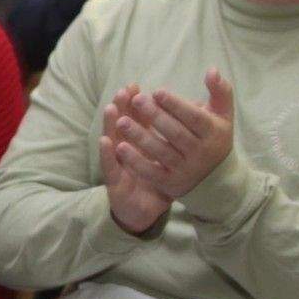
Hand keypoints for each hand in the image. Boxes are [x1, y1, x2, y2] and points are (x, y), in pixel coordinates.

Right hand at [99, 86, 172, 233]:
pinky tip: (105, 141)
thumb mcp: (169, 161)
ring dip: (110, 124)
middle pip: (122, 125)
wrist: (141, 212)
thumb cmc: (155, 183)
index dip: (135, 104)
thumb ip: (177, 142)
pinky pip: (109, 166)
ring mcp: (118, 164)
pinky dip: (106, 153)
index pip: (137, 120)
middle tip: (124, 90)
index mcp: (139, 144)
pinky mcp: (113, 181)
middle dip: (122, 107)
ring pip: (112, 140)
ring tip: (111, 108)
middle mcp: (125, 150)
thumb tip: (194, 120)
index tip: (136, 86)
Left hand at [108, 73, 235, 202]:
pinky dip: (135, 160)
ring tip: (121, 121)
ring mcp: (185, 170)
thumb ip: (220, 91)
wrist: (216, 179)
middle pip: (175, 133)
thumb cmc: (214, 137)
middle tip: (136, 100)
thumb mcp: (223, 115)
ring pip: (161, 152)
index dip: (176, 104)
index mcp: (213, 133)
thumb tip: (211, 69)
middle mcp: (200, 153)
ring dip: (140, 136)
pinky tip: (119, 147)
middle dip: (155, 116)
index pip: (194, 118)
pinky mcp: (170, 183)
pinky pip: (151, 172)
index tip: (157, 91)